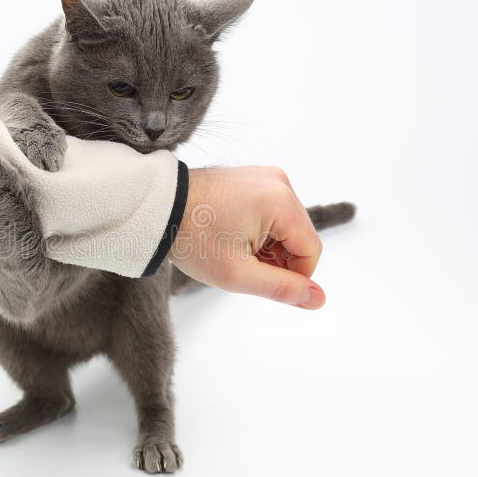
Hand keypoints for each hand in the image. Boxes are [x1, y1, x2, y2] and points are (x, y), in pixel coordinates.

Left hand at [169, 167, 324, 308]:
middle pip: (300, 237)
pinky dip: (261, 231)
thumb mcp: (237, 274)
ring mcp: (267, 177)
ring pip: (288, 227)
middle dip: (278, 259)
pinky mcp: (255, 178)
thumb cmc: (193, 239)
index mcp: (280, 201)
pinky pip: (274, 212)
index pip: (311, 251)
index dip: (293, 276)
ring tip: (234, 249)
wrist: (158, 207)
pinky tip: (234, 235)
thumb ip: (281, 288)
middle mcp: (280, 182)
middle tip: (241, 264)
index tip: (260, 281)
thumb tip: (319, 299)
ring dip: (269, 246)